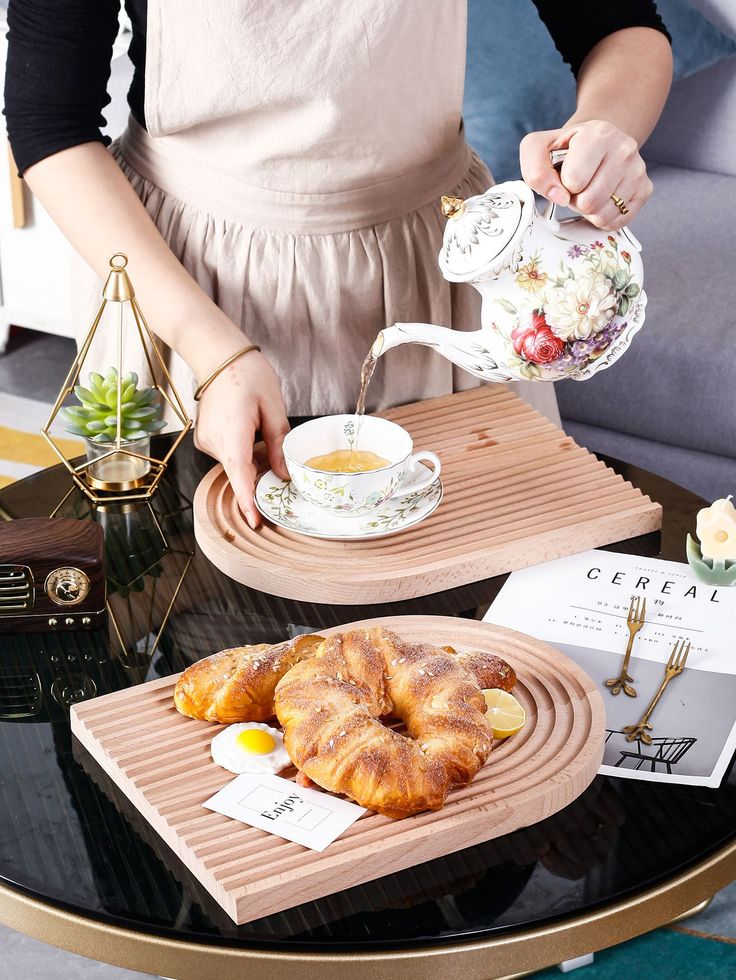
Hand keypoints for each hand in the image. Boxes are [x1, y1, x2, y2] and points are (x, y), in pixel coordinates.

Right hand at [194, 347, 289, 528]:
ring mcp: (206, 441)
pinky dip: (241, 453)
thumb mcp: (274, 406)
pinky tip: (249, 433)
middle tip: (280, 471)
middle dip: (259, 479)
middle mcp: (214, 440)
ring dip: (251, 462)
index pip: (240, 474)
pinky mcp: (205, 440)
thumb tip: (284, 474)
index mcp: (233, 431)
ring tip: (262, 433)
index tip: (255, 521)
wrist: (218, 357)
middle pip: (239, 472)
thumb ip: (279, 443)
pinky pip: (227, 455)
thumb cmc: (248, 375)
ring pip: (234, 464)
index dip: (248, 500)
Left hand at [519, 119, 652, 229]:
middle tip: (576, 186)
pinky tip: (601, 199)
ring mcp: (638, 170)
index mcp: (598, 134)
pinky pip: (616, 222)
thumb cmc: (564, 149)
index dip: (562, 185)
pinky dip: (602, 218)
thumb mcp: (538, 148)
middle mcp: (624, 149)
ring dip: (588, 210)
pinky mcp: (645, 189)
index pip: (573, 181)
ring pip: (602, 215)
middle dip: (575, 200)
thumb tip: (558, 196)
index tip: (565, 174)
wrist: (596, 143)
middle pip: (589, 202)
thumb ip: (535, 169)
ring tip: (588, 190)